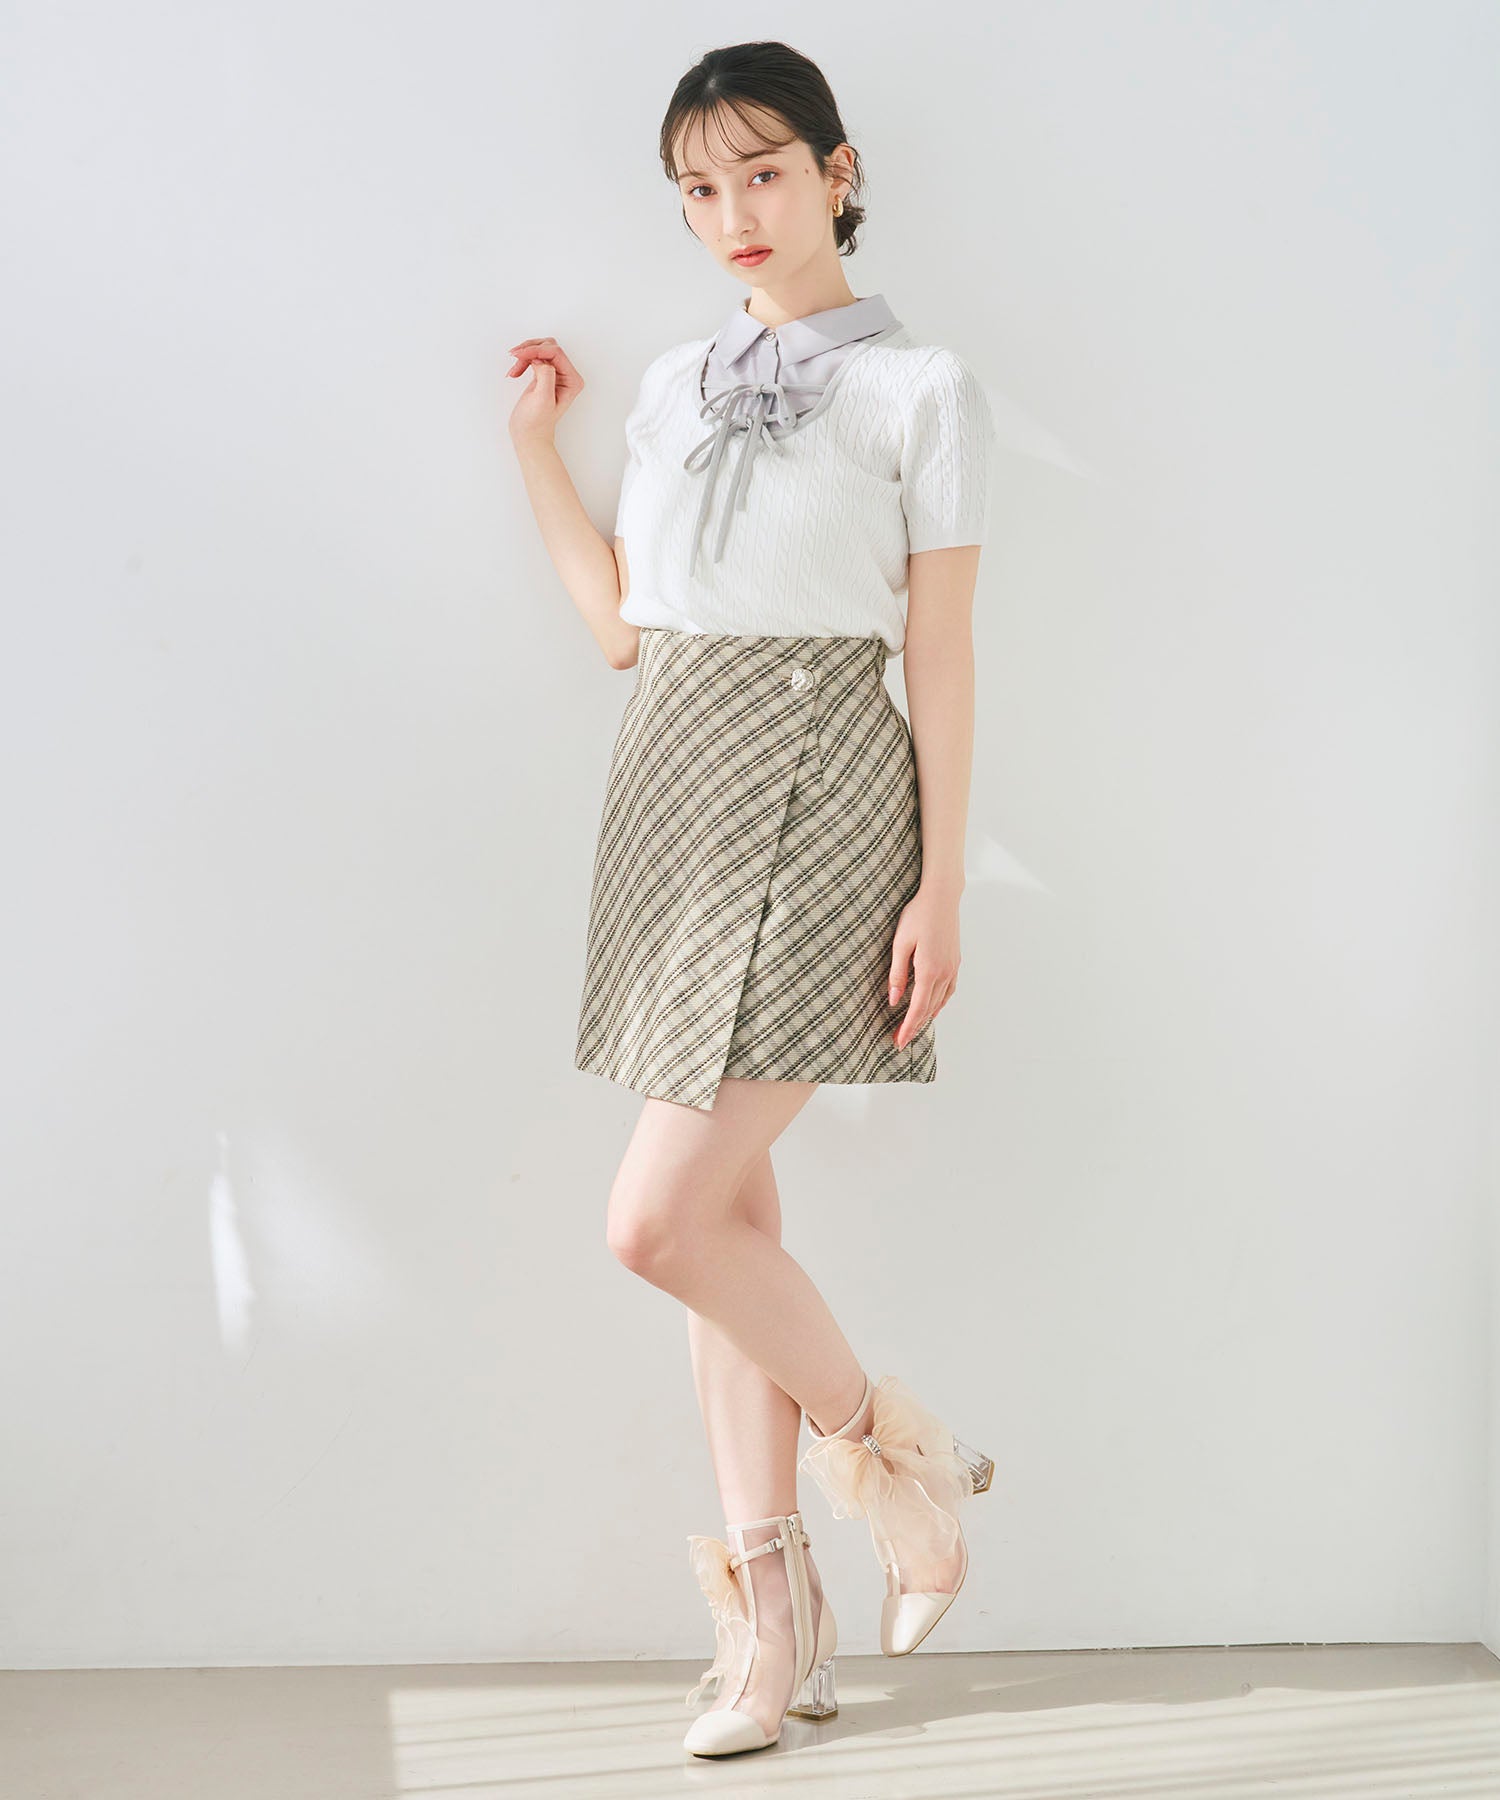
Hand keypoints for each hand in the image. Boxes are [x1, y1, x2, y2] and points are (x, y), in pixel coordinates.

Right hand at [505, 335, 583, 447]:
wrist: (529, 435)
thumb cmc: (536, 422)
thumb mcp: (543, 399)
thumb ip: (546, 375)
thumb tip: (540, 359)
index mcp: (572, 380)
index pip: (556, 352)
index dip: (537, 350)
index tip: (520, 355)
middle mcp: (567, 375)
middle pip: (549, 346)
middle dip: (530, 349)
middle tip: (515, 357)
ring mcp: (556, 374)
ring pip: (540, 349)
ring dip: (525, 354)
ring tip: (514, 369)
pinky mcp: (544, 374)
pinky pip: (534, 357)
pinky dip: (522, 360)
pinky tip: (514, 371)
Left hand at [887, 884, 959, 1049]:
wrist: (941, 897)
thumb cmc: (917, 916)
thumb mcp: (900, 944)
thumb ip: (897, 974)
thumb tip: (893, 1000)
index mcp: (929, 971)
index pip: (917, 1009)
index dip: (907, 1028)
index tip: (898, 1042)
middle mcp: (944, 973)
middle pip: (928, 1010)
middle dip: (914, 1027)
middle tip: (900, 1040)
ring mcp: (952, 968)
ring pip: (940, 1002)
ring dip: (926, 1017)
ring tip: (913, 1028)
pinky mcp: (955, 962)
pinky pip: (948, 991)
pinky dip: (939, 1004)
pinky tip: (933, 1007)